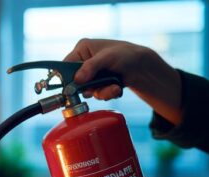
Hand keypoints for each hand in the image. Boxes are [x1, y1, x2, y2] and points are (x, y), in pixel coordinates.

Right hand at [64, 38, 182, 124]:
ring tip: (113, 87)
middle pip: (74, 81)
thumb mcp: (107, 58)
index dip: (66, 78)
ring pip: (87, 91)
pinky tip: (116, 89)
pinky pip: (96, 94)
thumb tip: (76, 80)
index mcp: (82, 49)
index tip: (70, 89)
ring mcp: (91, 74)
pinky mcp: (98, 84)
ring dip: (100, 92)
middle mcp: (84, 61)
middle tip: (95, 90)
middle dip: (88, 88)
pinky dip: (106, 94)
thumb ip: (90, 67)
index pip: (65, 65)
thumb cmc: (127, 55)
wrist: (143, 67)